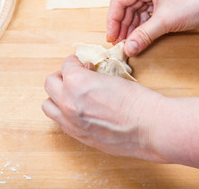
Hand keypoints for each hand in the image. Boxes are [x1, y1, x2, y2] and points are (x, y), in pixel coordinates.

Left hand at [42, 55, 165, 161]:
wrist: (150, 127)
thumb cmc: (137, 101)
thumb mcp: (112, 78)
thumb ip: (92, 78)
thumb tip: (89, 76)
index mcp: (77, 82)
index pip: (66, 65)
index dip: (75, 62)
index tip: (82, 64)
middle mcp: (68, 102)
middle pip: (50, 83)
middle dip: (62, 77)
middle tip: (75, 77)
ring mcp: (71, 122)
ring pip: (48, 105)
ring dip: (57, 96)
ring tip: (72, 95)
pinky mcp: (78, 136)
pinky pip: (60, 122)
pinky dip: (64, 114)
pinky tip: (79, 110)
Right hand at [107, 0, 198, 56]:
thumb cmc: (197, 3)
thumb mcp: (165, 21)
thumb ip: (144, 35)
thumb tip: (128, 49)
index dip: (113, 20)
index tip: (112, 37)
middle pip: (125, 6)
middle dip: (122, 25)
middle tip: (119, 43)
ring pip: (134, 11)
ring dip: (131, 27)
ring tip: (128, 43)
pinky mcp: (161, 0)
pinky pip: (145, 14)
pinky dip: (141, 26)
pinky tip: (137, 37)